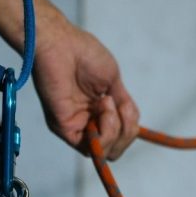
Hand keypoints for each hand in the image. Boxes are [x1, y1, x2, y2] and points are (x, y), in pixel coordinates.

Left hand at [32, 19, 139, 160]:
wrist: (63, 44)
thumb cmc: (85, 55)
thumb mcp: (113, 82)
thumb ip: (123, 107)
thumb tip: (132, 125)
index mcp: (97, 113)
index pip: (118, 138)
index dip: (129, 131)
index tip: (128, 111)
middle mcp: (86, 123)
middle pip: (115, 149)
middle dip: (126, 132)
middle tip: (119, 106)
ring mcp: (76, 127)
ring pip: (106, 151)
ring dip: (116, 128)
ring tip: (106, 101)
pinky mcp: (65, 129)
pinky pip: (92, 147)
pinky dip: (106, 131)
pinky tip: (103, 106)